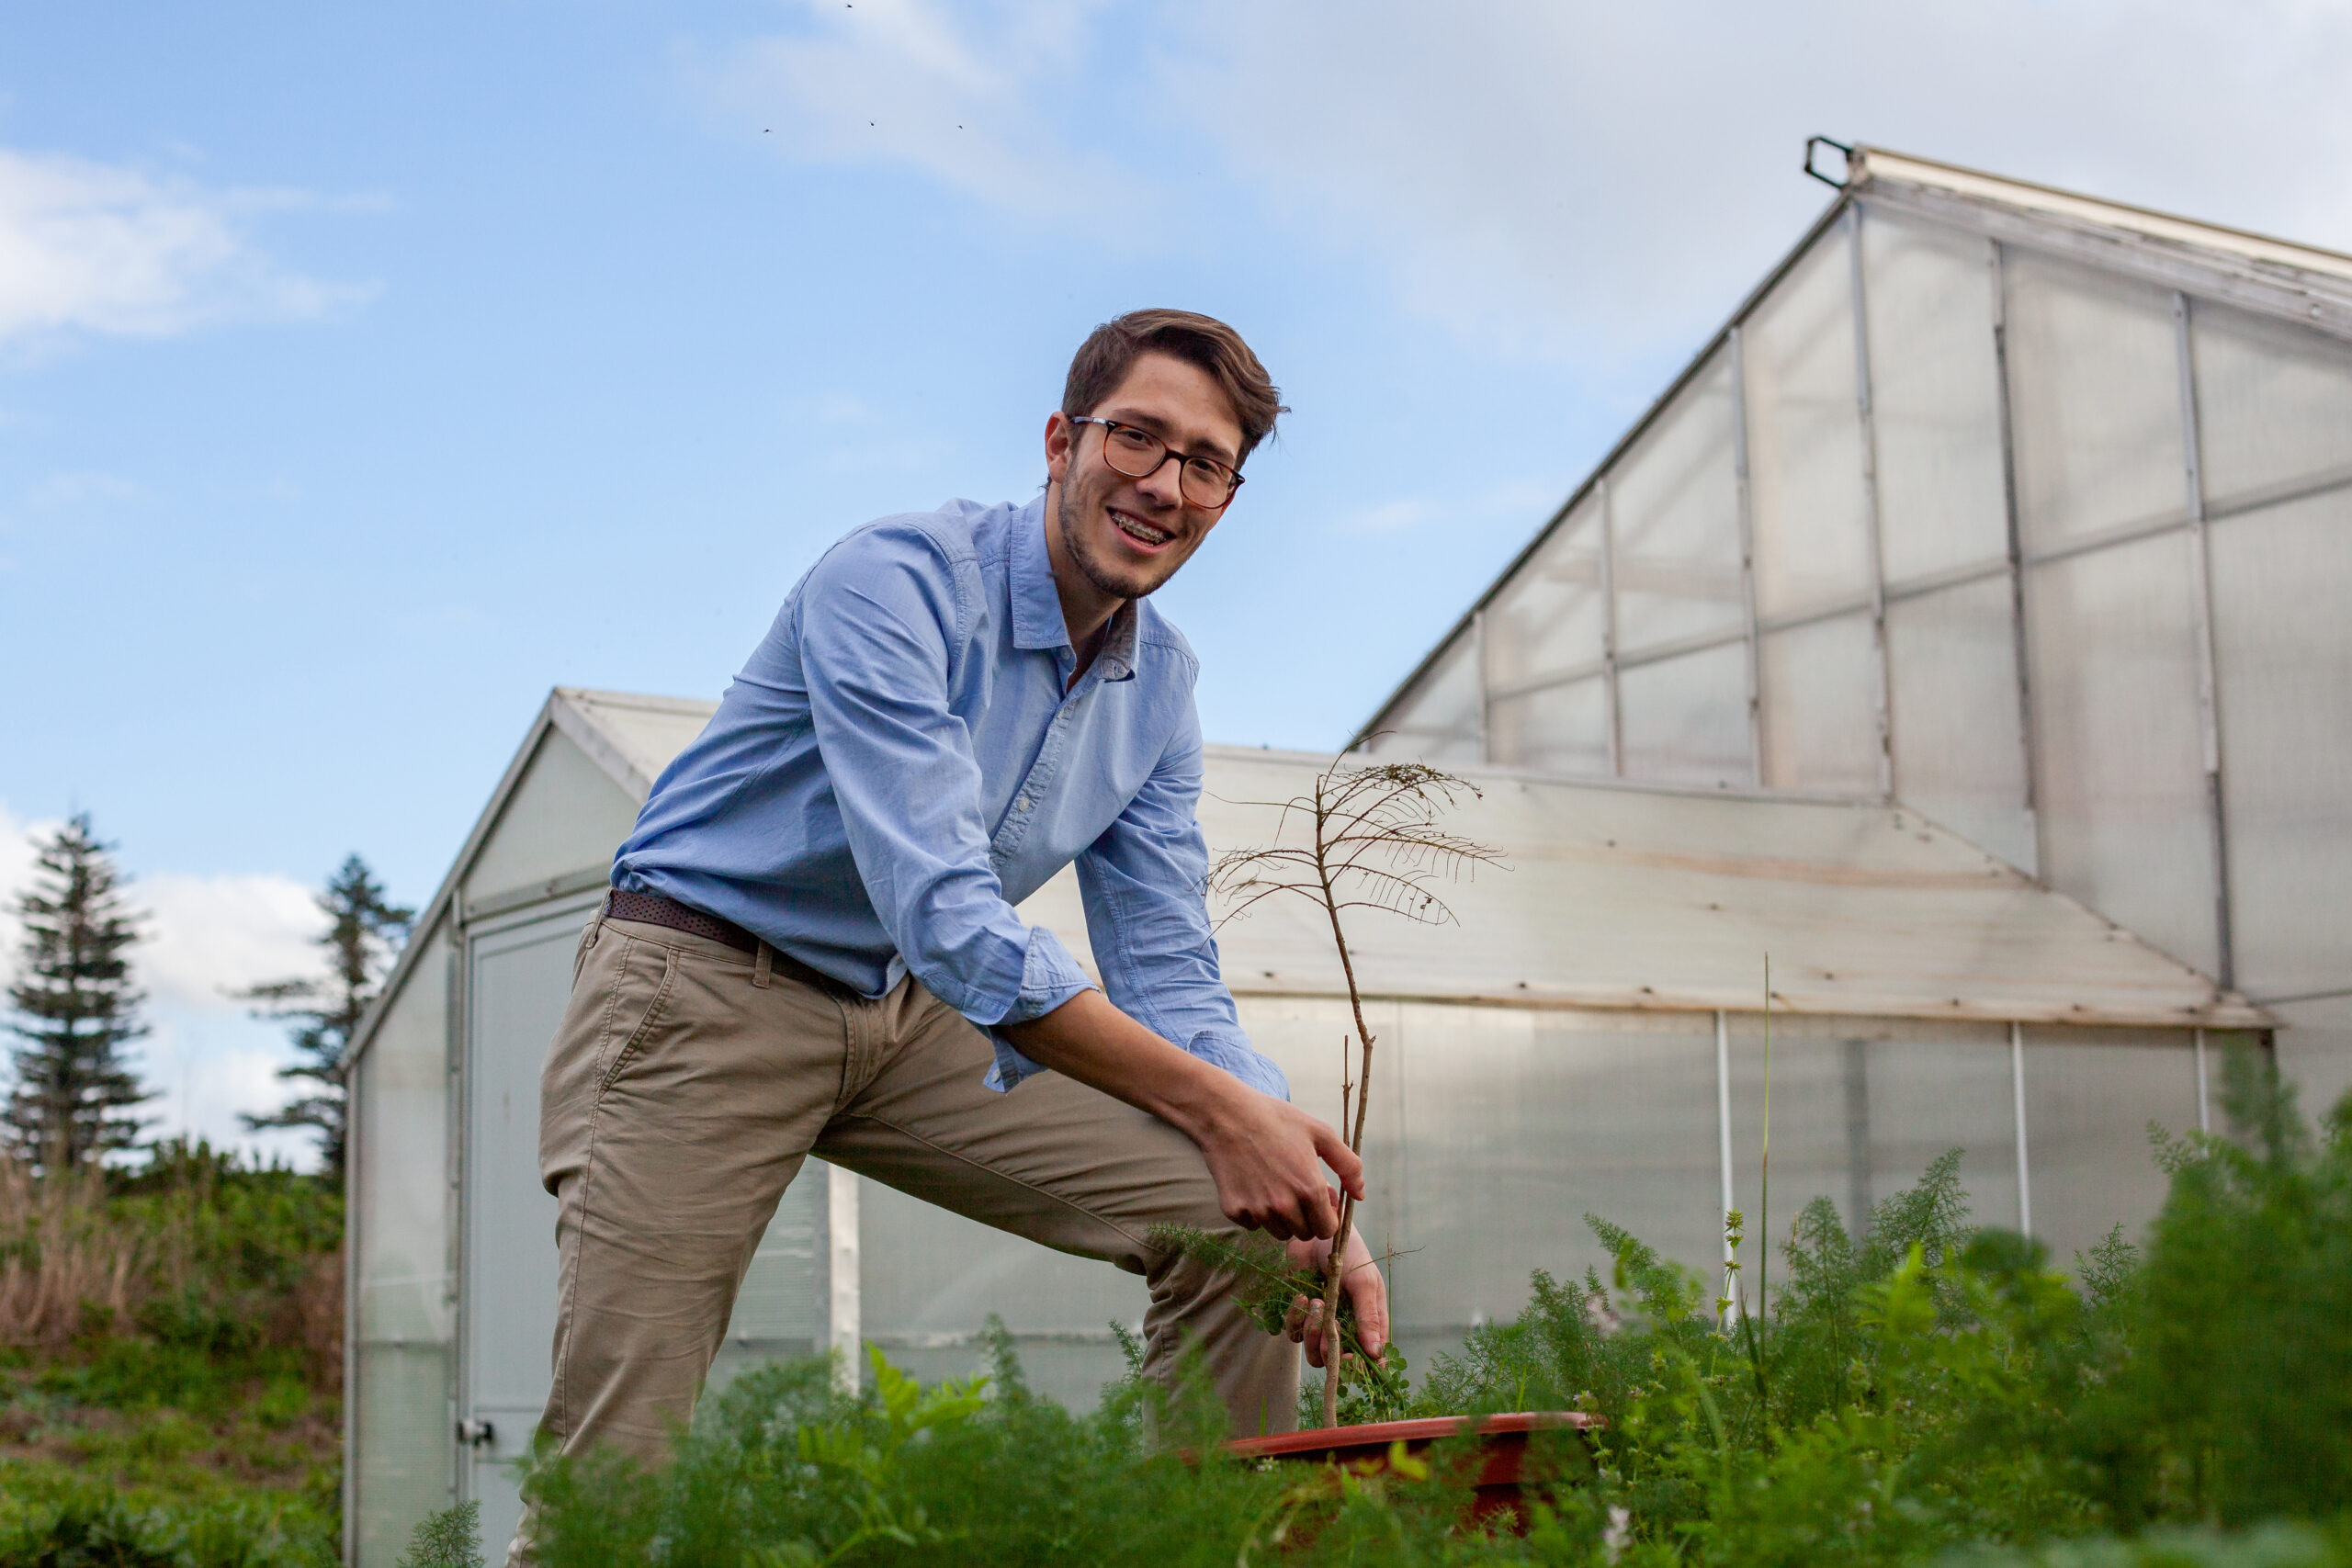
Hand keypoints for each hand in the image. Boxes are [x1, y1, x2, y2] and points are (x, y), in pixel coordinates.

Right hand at [1191, 1088, 1363, 1240]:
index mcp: (1310, 1189)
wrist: (1228, 1114)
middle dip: (1306, 1218)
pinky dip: (1256, 1213)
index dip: (1327, 1217)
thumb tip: (1360, 1195)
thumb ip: (1348, 1166)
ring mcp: (1257, 1210)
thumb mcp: (1321, 1133)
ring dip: (1282, 1218)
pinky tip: (1254, 1186)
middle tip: (1297, 1191)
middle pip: (1304, 1234)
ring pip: (1279, 1232)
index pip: (1327, 1230)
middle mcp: (1284, 1205)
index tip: (1319, 1200)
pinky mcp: (1234, 1210)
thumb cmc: (1277, 1119)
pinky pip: (1253, 1225)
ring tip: (1276, 1187)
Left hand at [1283, 1228, 1387, 1370]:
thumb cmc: (1349, 1254)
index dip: (1359, 1367)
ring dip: (1312, 1332)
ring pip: (1313, 1354)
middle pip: (1337, 1363)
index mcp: (1369, 1324)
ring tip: (1316, 1300)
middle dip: (1330, 1349)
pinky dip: (1295, 1318)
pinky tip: (1301, 1296)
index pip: (1368, 1360)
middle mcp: (1346, 1330)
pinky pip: (1293, 1334)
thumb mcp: (1363, 1283)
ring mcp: (1322, 1325)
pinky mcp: (1300, 1317)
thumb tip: (1376, 1353)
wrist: (1316, 1234)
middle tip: (1330, 1324)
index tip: (1349, 1357)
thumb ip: (1369, 1317)